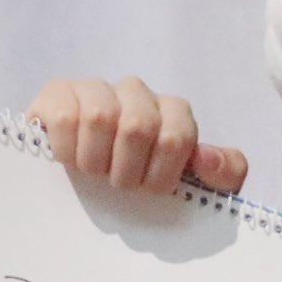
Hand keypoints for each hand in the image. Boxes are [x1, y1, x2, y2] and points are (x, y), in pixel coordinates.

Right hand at [26, 77, 249, 194]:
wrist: (81, 185)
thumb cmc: (140, 183)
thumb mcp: (191, 184)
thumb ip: (223, 172)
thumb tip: (208, 159)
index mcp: (173, 112)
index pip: (178, 136)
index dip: (162, 174)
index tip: (150, 192)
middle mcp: (136, 93)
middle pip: (139, 125)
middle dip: (128, 170)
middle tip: (119, 186)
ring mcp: (96, 89)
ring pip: (101, 117)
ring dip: (96, 161)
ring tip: (93, 174)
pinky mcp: (58, 94)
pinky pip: (65, 115)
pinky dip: (67, 148)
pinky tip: (68, 161)